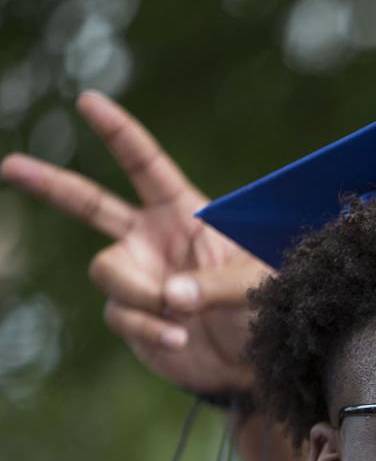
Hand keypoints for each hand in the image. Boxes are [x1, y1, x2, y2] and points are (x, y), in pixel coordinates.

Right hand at [1, 91, 269, 393]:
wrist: (255, 360)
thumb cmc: (264, 309)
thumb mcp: (256, 285)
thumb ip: (217, 285)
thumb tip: (168, 293)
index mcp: (185, 214)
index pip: (146, 166)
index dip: (117, 132)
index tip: (89, 101)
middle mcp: (151, 240)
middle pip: (89, 205)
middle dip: (50, 184)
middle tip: (9, 166)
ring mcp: (137, 278)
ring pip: (107, 270)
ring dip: (142, 293)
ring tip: (183, 315)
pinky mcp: (130, 317)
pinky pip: (121, 314)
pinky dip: (151, 328)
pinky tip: (180, 338)